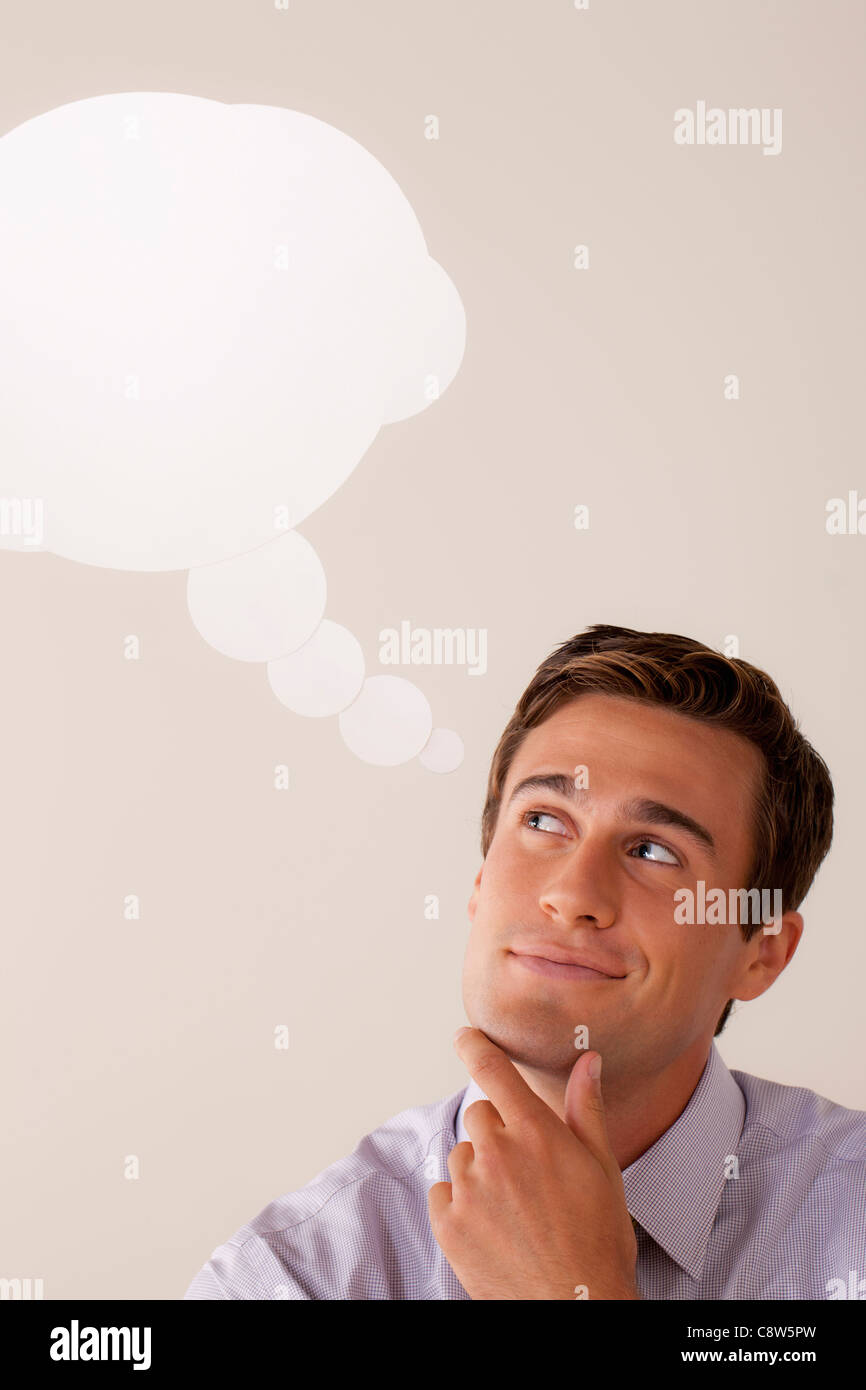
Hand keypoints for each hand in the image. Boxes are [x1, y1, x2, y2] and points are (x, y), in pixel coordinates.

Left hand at [428, 1027, 638, 1299]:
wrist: (576, 1306)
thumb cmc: (598, 1239)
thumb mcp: (603, 1168)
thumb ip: (586, 1108)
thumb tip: (588, 1060)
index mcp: (535, 1132)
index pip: (492, 1071)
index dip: (474, 1046)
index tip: (464, 1036)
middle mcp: (496, 1153)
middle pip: (479, 1115)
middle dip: (497, 1134)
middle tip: (526, 1172)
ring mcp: (468, 1189)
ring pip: (462, 1157)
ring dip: (480, 1172)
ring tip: (515, 1209)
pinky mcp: (448, 1224)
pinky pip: (443, 1193)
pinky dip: (460, 1205)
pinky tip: (493, 1228)